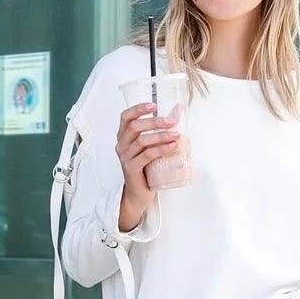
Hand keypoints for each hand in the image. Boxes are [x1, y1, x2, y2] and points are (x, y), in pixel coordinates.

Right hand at [116, 100, 180, 226]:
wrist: (138, 193)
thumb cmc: (146, 167)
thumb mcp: (151, 147)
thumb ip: (160, 130)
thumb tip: (178, 110)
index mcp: (123, 137)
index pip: (125, 117)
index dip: (138, 109)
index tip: (154, 105)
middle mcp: (121, 145)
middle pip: (135, 127)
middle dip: (155, 122)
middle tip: (172, 122)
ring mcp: (125, 157)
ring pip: (142, 141)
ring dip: (161, 136)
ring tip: (176, 134)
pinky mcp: (131, 168)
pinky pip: (147, 155)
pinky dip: (161, 149)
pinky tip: (173, 146)